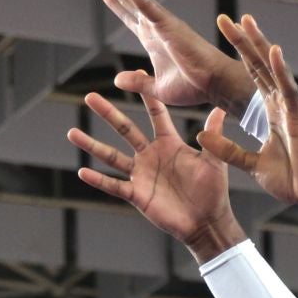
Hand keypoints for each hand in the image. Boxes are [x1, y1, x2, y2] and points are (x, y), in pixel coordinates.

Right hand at [70, 94, 243, 253]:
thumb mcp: (214, 160)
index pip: (156, 114)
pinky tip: (82, 171)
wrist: (207, 222)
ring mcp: (141, 175)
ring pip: (111, 156)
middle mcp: (151, 155)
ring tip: (72, 132)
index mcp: (169, 144)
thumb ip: (214, 134)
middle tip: (90, 96)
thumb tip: (224, 107)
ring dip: (92, 145)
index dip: (147, 96)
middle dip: (108, 113)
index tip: (136, 75)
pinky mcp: (137, 195)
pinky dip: (98, 180)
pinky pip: (114, 186)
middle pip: (125, 129)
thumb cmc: (213, 192)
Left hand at [92, 0, 250, 111]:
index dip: (114, 0)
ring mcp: (159, 21)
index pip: (128, 14)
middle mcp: (154, 25)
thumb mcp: (158, 88)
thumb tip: (117, 80)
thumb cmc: (195, 86)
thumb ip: (138, 82)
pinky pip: (144, 3)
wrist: (216, 85)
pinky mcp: (166, 24)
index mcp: (152, 39)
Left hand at [202, 15, 297, 210]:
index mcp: (271, 112)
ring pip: (272, 69)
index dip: (238, 54)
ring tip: (244, 20)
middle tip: (225, 18)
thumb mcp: (250, 164)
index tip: (223, 35)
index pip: (251, 75)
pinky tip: (272, 50)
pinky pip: (288, 88)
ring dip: (259, 44)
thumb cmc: (291, 180)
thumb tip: (201, 136)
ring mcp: (291, 107)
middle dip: (243, 41)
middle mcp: (281, 104)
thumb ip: (227, 149)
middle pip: (258, 65)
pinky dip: (280, 69)